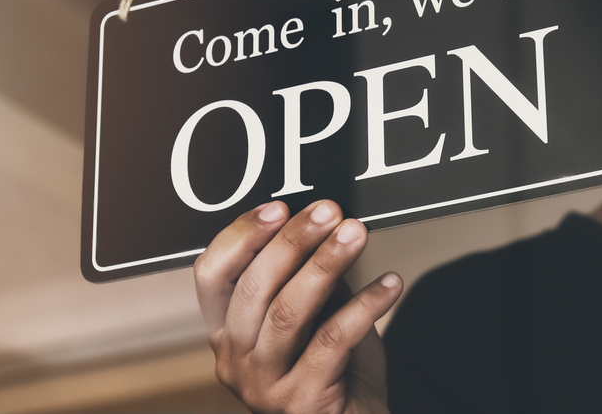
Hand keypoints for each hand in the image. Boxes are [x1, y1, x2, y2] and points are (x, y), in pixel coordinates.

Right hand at [194, 200, 402, 413]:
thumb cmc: (337, 370)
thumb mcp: (314, 317)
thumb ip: (308, 277)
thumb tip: (325, 222)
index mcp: (227, 333)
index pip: (211, 275)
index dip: (241, 236)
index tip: (279, 207)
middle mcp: (235, 361)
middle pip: (253, 288)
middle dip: (294, 240)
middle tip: (331, 212)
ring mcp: (263, 386)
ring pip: (289, 312)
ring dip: (327, 264)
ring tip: (357, 234)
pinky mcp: (302, 402)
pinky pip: (333, 340)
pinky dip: (365, 305)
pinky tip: (390, 284)